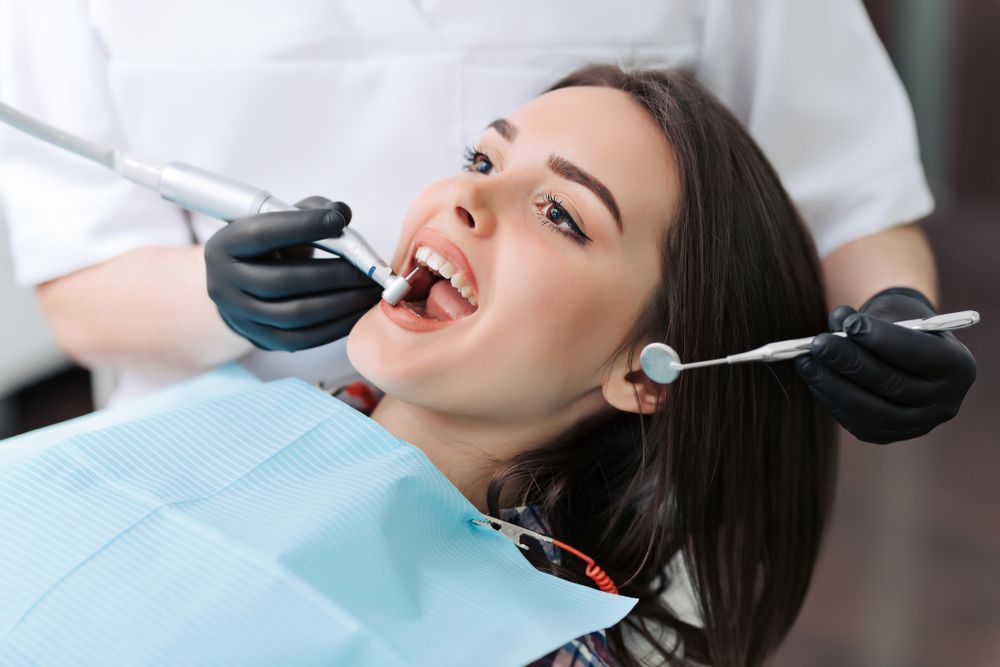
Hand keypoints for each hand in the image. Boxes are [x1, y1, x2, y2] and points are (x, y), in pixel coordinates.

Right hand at [204, 196, 381, 351]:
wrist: (245, 288)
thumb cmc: (271, 246)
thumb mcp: (282, 220)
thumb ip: (311, 210)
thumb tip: (342, 213)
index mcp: (224, 246)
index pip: (261, 234)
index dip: (301, 226)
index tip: (338, 220)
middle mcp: (224, 284)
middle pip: (283, 281)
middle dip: (335, 274)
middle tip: (371, 269)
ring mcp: (241, 317)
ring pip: (296, 314)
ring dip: (342, 303)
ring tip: (372, 291)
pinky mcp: (263, 340)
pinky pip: (305, 338)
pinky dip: (338, 325)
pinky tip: (361, 311)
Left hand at [794, 287, 976, 443]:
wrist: (906, 355)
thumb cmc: (900, 327)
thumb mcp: (892, 314)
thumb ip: (868, 318)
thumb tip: (837, 320)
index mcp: (958, 366)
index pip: (919, 355)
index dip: (883, 340)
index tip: (850, 324)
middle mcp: (945, 402)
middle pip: (892, 384)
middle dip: (850, 362)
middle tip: (818, 343)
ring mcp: (919, 425)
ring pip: (871, 409)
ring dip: (832, 384)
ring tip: (805, 360)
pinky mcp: (891, 436)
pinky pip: (858, 422)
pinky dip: (832, 400)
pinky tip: (814, 379)